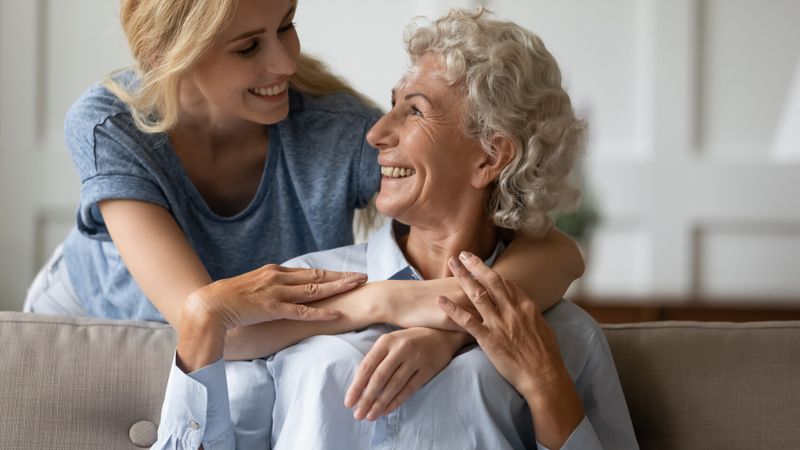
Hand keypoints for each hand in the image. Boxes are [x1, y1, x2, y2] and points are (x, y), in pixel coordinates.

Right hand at [189, 264, 367, 329]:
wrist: (209, 304)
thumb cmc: (229, 299)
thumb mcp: (255, 289)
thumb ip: (271, 289)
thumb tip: (284, 294)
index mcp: (275, 272)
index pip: (309, 272)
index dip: (330, 273)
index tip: (348, 274)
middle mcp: (278, 277)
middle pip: (317, 275)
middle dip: (341, 276)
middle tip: (363, 276)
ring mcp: (276, 291)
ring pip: (314, 289)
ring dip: (337, 287)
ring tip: (357, 286)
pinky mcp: (271, 307)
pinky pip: (301, 311)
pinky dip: (320, 312)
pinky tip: (336, 312)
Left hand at [344, 327, 468, 420]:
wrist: (442, 334)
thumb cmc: (410, 340)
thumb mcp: (391, 341)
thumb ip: (376, 358)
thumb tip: (359, 385)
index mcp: (386, 340)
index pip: (367, 366)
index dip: (356, 386)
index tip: (348, 402)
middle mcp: (400, 348)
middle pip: (379, 378)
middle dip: (366, 398)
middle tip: (358, 414)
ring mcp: (415, 359)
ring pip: (394, 386)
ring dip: (380, 403)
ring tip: (370, 416)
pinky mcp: (428, 369)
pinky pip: (409, 389)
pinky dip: (397, 401)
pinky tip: (386, 410)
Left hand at [437, 252, 584, 448]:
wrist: (544, 376)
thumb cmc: (546, 355)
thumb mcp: (543, 326)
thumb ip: (530, 313)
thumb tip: (524, 305)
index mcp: (526, 306)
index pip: (506, 283)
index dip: (492, 273)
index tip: (481, 267)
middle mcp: (512, 310)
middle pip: (491, 281)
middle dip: (476, 265)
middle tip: (463, 254)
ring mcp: (499, 324)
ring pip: (477, 294)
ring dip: (463, 277)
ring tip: (451, 265)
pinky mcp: (488, 339)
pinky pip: (467, 321)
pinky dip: (452, 310)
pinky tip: (441, 300)